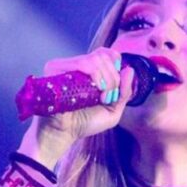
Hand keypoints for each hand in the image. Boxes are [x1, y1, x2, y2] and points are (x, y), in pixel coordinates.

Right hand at [18, 47, 134, 167]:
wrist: (65, 133)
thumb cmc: (86, 123)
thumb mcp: (113, 110)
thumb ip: (124, 92)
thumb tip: (130, 69)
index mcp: (90, 72)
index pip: (107, 53)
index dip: (116, 65)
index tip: (117, 85)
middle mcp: (77, 66)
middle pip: (105, 56)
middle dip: (114, 79)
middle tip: (108, 97)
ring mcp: (66, 65)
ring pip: (96, 59)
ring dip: (106, 80)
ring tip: (101, 98)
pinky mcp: (56, 68)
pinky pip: (83, 63)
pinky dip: (96, 77)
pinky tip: (95, 93)